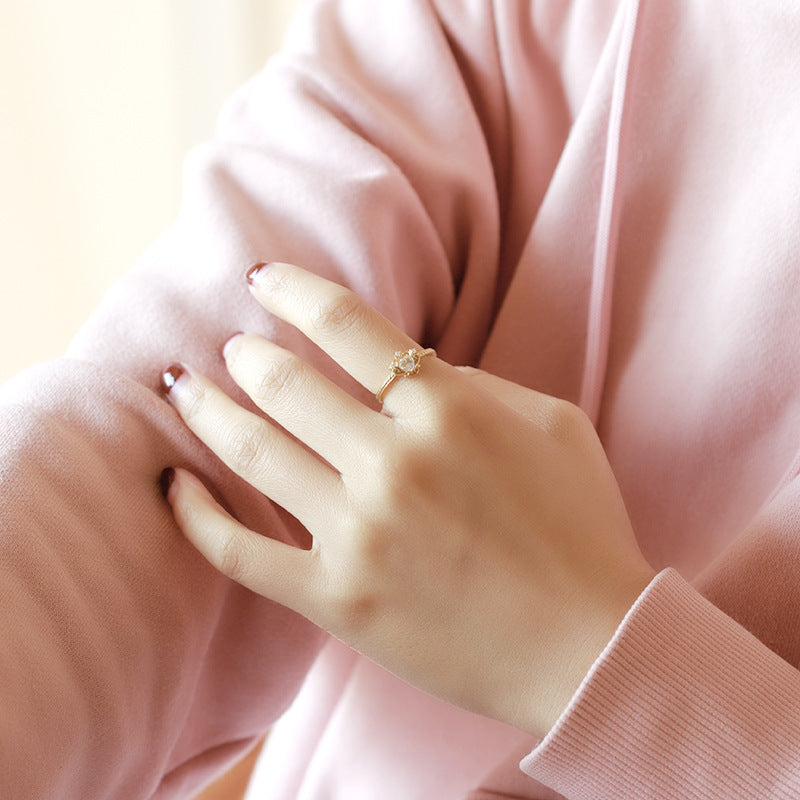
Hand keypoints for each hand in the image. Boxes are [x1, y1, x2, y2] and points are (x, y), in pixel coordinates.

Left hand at [160, 261, 654, 736]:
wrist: (588, 646)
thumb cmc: (581, 529)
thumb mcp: (553, 426)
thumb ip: (476, 383)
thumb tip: (400, 373)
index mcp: (448, 410)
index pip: (344, 323)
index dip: (290, 289)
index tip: (260, 278)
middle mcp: (393, 462)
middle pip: (284, 380)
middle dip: (245, 351)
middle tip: (231, 346)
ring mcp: (359, 533)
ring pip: (251, 450)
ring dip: (204, 407)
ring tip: (182, 385)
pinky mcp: (336, 599)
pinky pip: (240, 552)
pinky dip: (193, 515)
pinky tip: (170, 483)